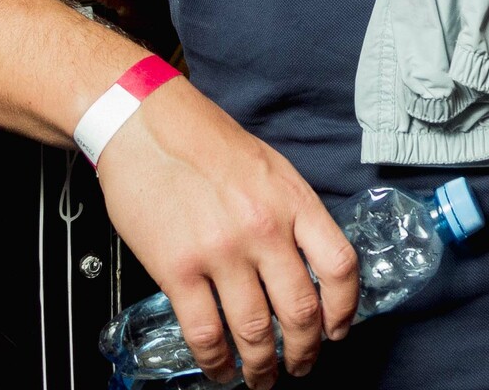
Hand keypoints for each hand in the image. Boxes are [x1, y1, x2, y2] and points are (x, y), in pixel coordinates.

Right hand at [95, 80, 360, 387]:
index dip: (344, 309)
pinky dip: (216, 361)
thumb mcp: (270, 167)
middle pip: (300, 311)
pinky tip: (220, 367)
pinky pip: (205, 333)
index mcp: (293, 201)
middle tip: (299, 364)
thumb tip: (308, 263)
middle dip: (304, 351)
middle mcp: (263, 229)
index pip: (339, 267)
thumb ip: (292, 214)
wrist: (143, 124)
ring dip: (261, 367)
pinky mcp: (178, 269)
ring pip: (255, 332)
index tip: (338, 329)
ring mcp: (221, 252)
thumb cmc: (203, 141)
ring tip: (260, 377)